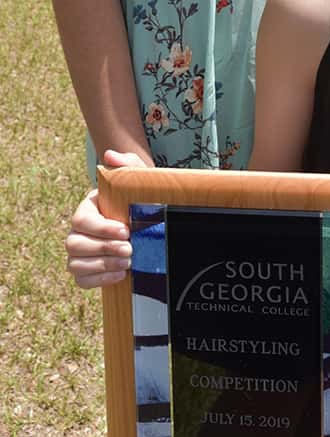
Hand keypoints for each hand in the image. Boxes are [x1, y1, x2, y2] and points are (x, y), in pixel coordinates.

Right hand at [65, 149, 147, 288]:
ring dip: (102, 265)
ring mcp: (79, 253)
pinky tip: (120, 275)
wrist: (147, 225)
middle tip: (130, 249)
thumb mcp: (138, 180)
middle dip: (103, 248)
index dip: (101, 228)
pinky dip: (99, 280)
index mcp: (87, 209)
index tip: (125, 230)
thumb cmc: (138, 201)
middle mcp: (77, 231)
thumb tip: (110, 155)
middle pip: (75, 244)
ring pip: (76, 263)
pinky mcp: (85, 272)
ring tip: (127, 261)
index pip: (82, 219)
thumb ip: (127, 164)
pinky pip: (81, 281)